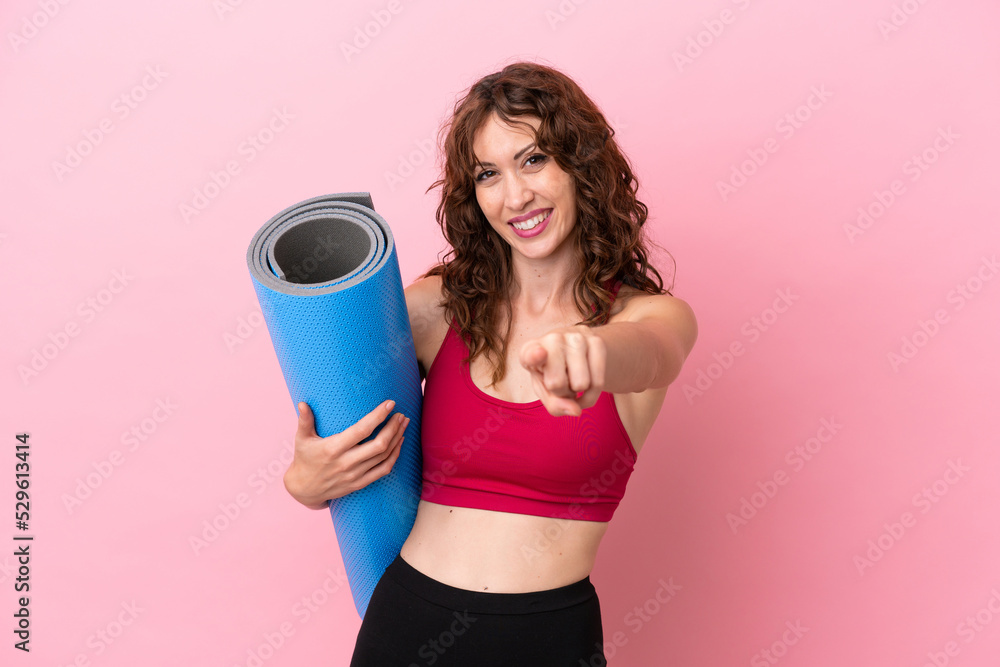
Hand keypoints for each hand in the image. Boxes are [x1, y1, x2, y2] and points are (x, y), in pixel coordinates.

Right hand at [283, 400, 409, 508]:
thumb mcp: (302, 439)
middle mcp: (346, 463)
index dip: (378, 416)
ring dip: (397, 439)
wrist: (305, 490)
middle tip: (401, 414)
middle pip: (379, 444)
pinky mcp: (360, 483)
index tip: (390, 404)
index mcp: (333, 449)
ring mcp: (355, 475)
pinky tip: (399, 443)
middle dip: (394, 427)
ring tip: (404, 424)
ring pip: (384, 456)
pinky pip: (384, 470)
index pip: (361, 430)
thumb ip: (304, 420)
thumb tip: (303, 403)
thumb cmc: (304, 459)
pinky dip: (395, 456)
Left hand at [519, 325, 605, 416]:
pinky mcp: (597, 341)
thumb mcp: (547, 392)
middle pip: (557, 384)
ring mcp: (576, 337)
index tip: (539, 354)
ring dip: (578, 390)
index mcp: (530, 350)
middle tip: (561, 381)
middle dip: (561, 392)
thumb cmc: (554, 374)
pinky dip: (593, 392)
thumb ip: (555, 405)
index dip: (534, 356)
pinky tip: (586, 382)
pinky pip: (598, 382)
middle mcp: (552, 338)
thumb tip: (576, 410)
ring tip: (572, 378)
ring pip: (581, 384)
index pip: (530, 354)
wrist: (577, 352)